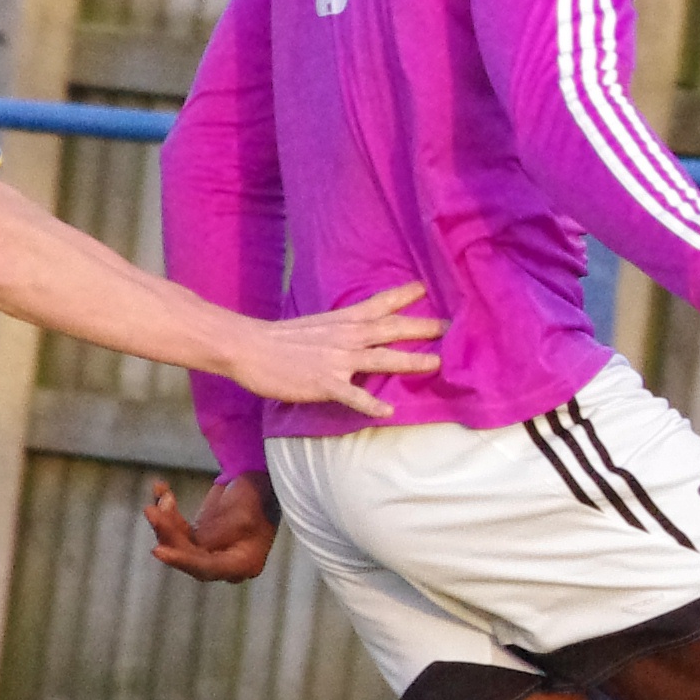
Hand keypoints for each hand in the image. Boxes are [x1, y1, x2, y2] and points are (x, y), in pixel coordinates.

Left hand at [144, 472, 277, 582]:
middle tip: (152, 512)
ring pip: (178, 542)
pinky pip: (178, 527)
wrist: (264, 476)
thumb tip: (186, 543)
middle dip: (168, 533)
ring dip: (164, 520)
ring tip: (159, 496)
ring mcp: (211, 549)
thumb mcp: (244, 513)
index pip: (208, 567)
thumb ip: (217, 533)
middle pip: (189, 555)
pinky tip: (161, 488)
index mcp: (243, 563)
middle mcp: (226, 562)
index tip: (158, 551)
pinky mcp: (200, 536)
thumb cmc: (260, 496)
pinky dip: (168, 510)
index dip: (182, 560)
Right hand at [221, 283, 443, 417]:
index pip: (379, 304)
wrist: (250, 347)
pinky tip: (388, 411)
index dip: (403, 295)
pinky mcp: (326, 383)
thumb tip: (359, 333)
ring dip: (411, 361)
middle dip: (423, 327)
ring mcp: (338, 360)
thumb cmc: (279, 339)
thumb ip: (340, 329)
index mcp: (342, 321)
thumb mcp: (316, 325)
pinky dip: (372, 404)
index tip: (426, 288)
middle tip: (450, 326)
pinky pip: (354, 395)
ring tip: (436, 364)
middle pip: (392, 329)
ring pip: (383, 358)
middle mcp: (347, 336)